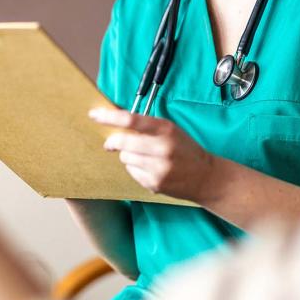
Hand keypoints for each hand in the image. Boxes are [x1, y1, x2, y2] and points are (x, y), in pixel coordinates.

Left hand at [90, 107, 217, 202]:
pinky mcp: (155, 183)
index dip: (109, 117)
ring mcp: (158, 168)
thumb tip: (116, 122)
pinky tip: (150, 169)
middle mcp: (162, 148)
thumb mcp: (171, 130)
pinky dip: (135, 169)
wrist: (206, 177)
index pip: (131, 120)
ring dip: (128, 156)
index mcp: (166, 129)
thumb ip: (147, 126)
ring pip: (125, 158)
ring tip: (144, 157)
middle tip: (110, 143)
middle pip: (123, 143)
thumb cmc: (186, 149)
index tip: (94, 115)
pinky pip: (132, 172)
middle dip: (112, 142)